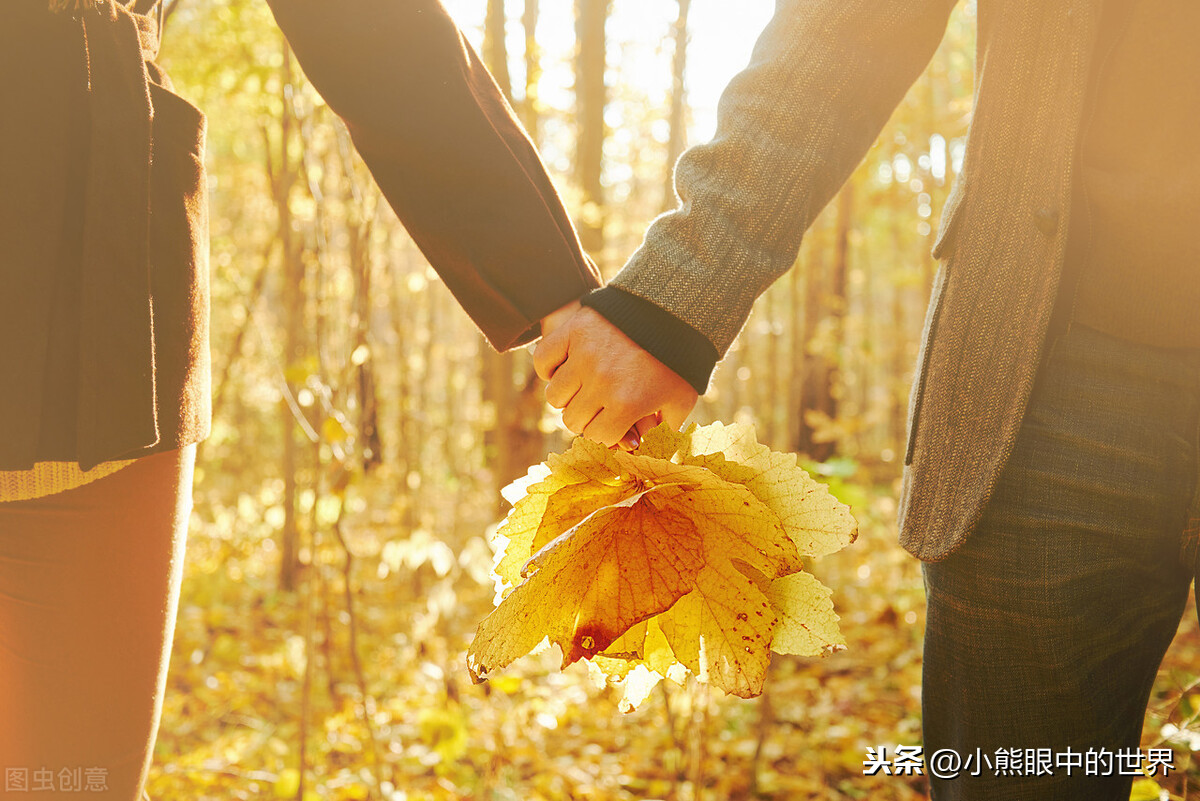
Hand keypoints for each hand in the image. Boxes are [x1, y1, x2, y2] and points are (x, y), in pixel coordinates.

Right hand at [533, 306, 697, 448]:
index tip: (612, 424)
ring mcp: (583, 355)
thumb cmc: (677, 360)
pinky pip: (543, 360)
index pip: (596, 436)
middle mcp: (601, 382)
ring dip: (567, 394)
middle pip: (572, 419)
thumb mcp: (680, 399)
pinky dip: (549, 367)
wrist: (672, 308)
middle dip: (586, 416)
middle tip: (598, 405)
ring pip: (554, 395)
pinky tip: (564, 368)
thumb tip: (643, 454)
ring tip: (582, 386)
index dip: (605, 433)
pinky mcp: (572, 330)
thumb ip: (665, 432)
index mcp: (627, 404)